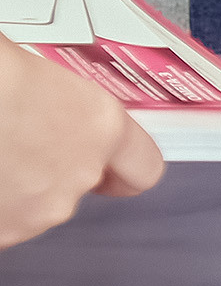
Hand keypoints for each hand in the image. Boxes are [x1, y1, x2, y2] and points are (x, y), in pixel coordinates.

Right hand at [0, 32, 164, 245]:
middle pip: (74, 184)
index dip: (121, 165)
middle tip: (10, 132)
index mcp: (96, 126)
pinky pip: (0, 222)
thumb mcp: (22, 64)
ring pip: (29, 207)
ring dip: (10, 187)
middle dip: (45, 164)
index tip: (104, 159)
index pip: (142, 168)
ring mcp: (30, 216)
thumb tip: (31, 85)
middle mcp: (73, 179)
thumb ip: (45, 91)